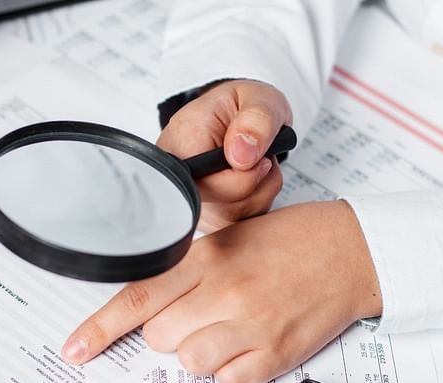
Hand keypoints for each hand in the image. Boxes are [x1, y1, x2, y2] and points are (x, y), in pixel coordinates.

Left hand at [61, 201, 381, 382]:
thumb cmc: (289, 242)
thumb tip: (150, 311)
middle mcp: (223, 291)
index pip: (138, 298)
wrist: (350, 252)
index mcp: (205, 257)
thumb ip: (187, 271)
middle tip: (200, 314)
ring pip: (191, 364)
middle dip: (171, 332)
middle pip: (159, 339)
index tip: (75, 350)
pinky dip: (234, 370)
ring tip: (230, 327)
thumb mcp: (229, 238)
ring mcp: (250, 324)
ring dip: (203, 351)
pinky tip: (251, 343)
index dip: (100, 328)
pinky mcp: (276, 354)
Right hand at [158, 79, 291, 232]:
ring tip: (255, 163)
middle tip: (259, 154)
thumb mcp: (257, 98)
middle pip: (226, 207)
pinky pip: (244, 223)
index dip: (244, 175)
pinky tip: (252, 180)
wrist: (237, 118)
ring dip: (262, 191)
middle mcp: (180, 181)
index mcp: (180, 145)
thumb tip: (243, 156)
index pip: (210, 185)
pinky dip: (259, 202)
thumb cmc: (241, 108)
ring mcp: (195, 204)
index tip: (256, 153)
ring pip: (240, 218)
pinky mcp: (210, 219)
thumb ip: (256, 120)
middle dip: (257, 182)